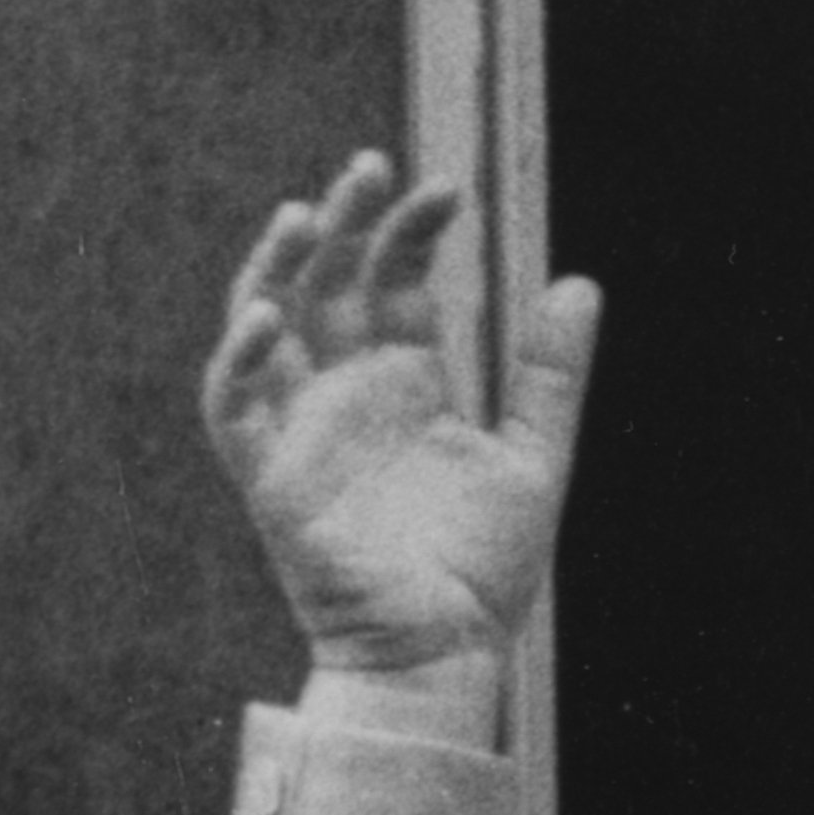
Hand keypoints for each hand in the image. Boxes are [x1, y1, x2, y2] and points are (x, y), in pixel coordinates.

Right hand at [200, 153, 602, 687]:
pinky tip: (266, 316)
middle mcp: (348, 395)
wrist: (449, 649)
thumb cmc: (482, 565)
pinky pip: (233, 409)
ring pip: (264, 329)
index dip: (411, 231)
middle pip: (327, 286)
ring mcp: (304, 431)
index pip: (394, 283)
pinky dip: (239, 360)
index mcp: (407, 383)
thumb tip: (580, 281)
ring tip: (300, 213)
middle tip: (368, 165)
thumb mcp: (535, 453)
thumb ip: (550, 372)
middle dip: (342, 223)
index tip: (446, 184)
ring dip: (274, 270)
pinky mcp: (270, 478)